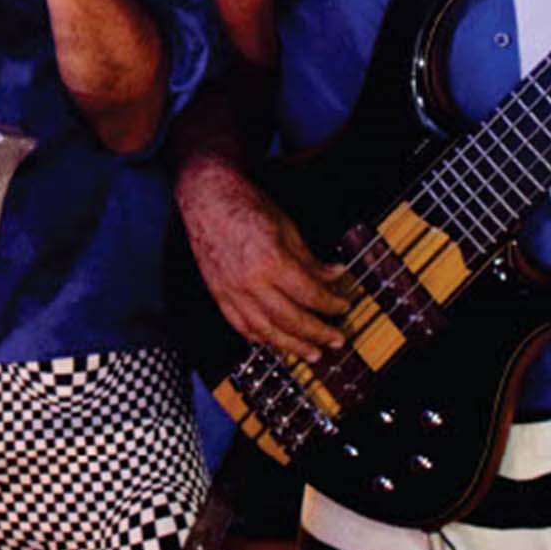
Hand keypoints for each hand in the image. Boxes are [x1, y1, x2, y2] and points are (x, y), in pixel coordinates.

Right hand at [182, 164, 349, 362]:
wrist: (206, 196)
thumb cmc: (246, 205)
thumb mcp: (288, 227)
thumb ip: (310, 259)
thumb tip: (335, 276)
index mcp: (270, 261)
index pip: (309, 294)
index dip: (331, 304)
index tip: (344, 306)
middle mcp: (250, 282)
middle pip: (291, 319)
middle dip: (317, 333)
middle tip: (336, 340)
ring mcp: (231, 291)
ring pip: (265, 330)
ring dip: (292, 346)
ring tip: (311, 353)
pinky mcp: (218, 294)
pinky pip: (240, 325)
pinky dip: (259, 337)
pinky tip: (274, 341)